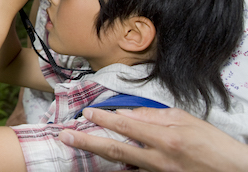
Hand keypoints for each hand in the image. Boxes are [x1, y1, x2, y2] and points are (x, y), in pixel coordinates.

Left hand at [58, 107, 247, 171]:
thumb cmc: (213, 144)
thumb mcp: (186, 120)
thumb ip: (154, 116)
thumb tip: (129, 112)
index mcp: (165, 138)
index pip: (126, 125)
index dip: (103, 119)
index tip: (86, 113)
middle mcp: (158, 159)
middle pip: (115, 149)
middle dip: (87, 141)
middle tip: (65, 135)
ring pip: (120, 163)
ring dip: (97, 154)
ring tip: (77, 145)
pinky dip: (118, 167)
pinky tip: (103, 161)